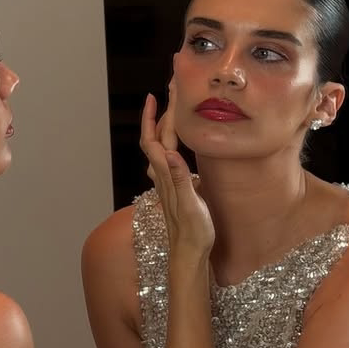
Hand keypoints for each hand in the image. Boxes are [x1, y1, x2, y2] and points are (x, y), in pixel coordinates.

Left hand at [141, 87, 214, 262]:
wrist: (189, 255)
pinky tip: (178, 145)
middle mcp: (162, 176)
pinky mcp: (173, 189)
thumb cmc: (193, 233)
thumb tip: (169, 153)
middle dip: (161, 113)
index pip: (155, 139)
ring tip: (173, 110)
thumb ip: (180, 178)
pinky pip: (168, 159)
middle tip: (171, 92)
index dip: (155, 116)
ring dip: (164, 127)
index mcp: (165, 175)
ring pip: (160, 148)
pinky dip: (171, 143)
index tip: (158, 94)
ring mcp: (166, 183)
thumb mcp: (191, 205)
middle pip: (156, 138)